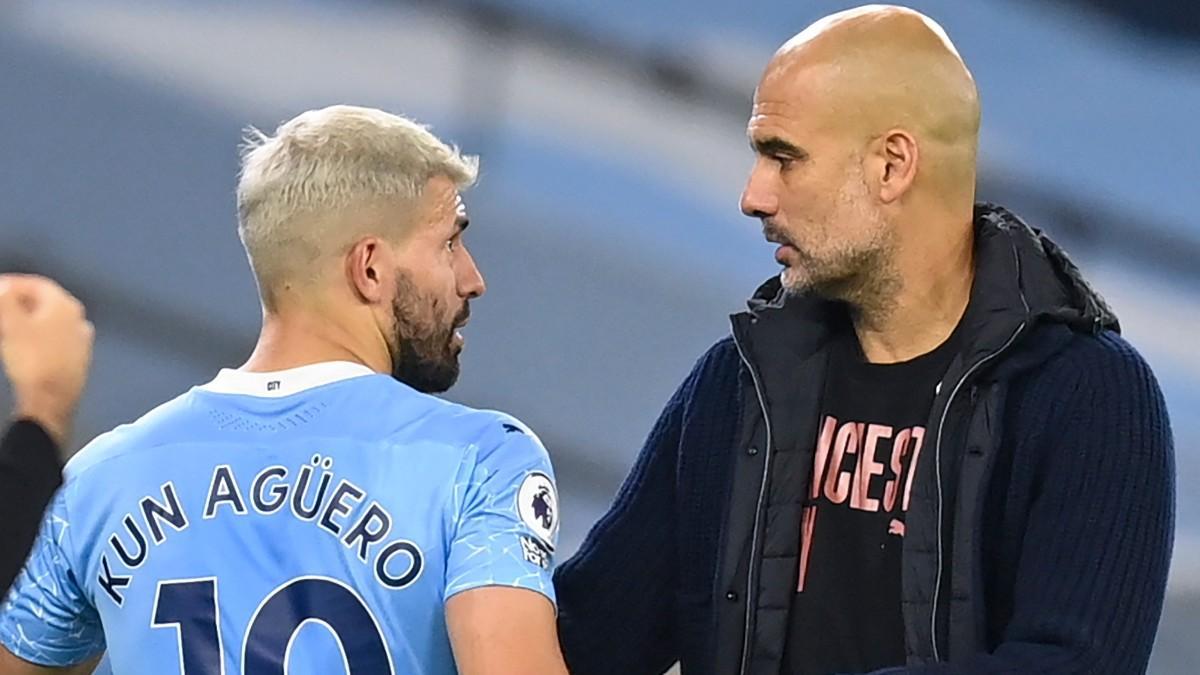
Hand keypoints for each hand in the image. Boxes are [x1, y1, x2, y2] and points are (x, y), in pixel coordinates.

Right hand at [0, 275, 94, 446]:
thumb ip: (6, 301)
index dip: (13, 284)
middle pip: (45, 302)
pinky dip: (37, 335)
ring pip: (50, 321)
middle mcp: (78, 319)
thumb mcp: (12, 325)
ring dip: (27, 319)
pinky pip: (54, 339)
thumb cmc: (32, 359)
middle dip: (19, 301)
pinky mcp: (78, 359)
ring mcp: (81, 340)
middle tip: (0, 306)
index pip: (37, 284)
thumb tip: (4, 287)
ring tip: (6, 324)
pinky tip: (23, 344)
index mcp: (65, 306)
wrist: (52, 400)